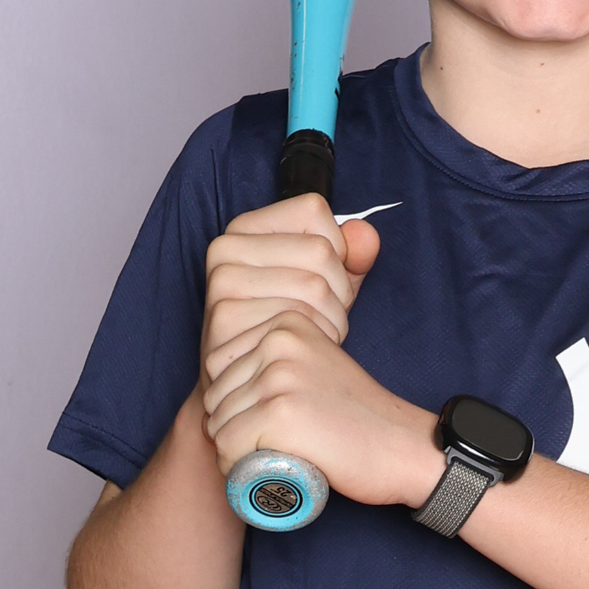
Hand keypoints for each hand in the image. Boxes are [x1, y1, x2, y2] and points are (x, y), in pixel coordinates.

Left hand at [201, 309, 438, 511]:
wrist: (403, 447)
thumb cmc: (357, 418)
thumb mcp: (315, 367)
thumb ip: (276, 360)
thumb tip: (214, 374)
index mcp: (286, 324)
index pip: (219, 366)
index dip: (235, 404)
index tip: (273, 422)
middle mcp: (279, 341)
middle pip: (216, 395)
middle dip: (234, 429)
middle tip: (274, 447)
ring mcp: (279, 376)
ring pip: (218, 423)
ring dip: (236, 452)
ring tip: (274, 458)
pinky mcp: (279, 412)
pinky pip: (228, 446)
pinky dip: (238, 468)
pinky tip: (267, 470)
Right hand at [202, 194, 381, 376]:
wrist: (246, 377)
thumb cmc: (288, 323)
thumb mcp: (326, 281)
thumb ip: (352, 254)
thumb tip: (366, 236)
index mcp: (246, 227)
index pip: (315, 210)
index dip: (337, 248)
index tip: (325, 277)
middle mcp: (226, 247)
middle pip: (320, 251)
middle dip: (339, 291)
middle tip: (324, 315)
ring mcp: (222, 282)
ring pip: (315, 286)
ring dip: (332, 319)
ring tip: (315, 333)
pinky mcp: (226, 318)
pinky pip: (299, 319)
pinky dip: (316, 338)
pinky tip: (300, 348)